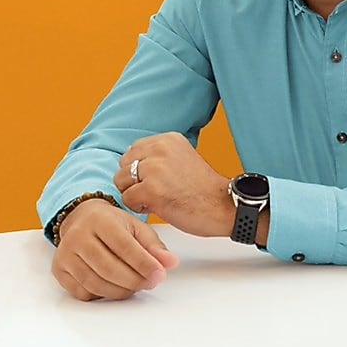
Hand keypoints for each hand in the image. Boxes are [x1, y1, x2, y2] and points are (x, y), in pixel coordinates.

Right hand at [52, 198, 179, 300]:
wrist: (81, 219)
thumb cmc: (112, 225)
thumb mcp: (136, 228)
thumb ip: (154, 246)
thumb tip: (170, 263)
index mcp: (99, 219)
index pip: (123, 246)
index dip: (144, 264)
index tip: (159, 275)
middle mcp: (77, 235)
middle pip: (108, 268)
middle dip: (134, 280)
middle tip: (151, 283)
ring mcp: (65, 253)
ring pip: (95, 283)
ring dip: (120, 291)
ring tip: (136, 286)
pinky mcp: (59, 269)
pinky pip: (83, 292)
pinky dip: (102, 295)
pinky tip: (115, 286)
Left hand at [115, 132, 232, 237]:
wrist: (224, 206)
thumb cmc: (204, 190)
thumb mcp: (182, 158)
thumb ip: (159, 156)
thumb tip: (132, 164)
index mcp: (167, 139)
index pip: (133, 151)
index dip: (140, 170)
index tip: (157, 181)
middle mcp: (159, 149)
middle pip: (124, 165)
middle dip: (134, 181)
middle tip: (157, 192)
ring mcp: (154, 169)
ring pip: (122, 181)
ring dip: (134, 194)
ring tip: (158, 199)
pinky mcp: (151, 190)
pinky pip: (127, 199)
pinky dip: (139, 207)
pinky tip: (159, 207)